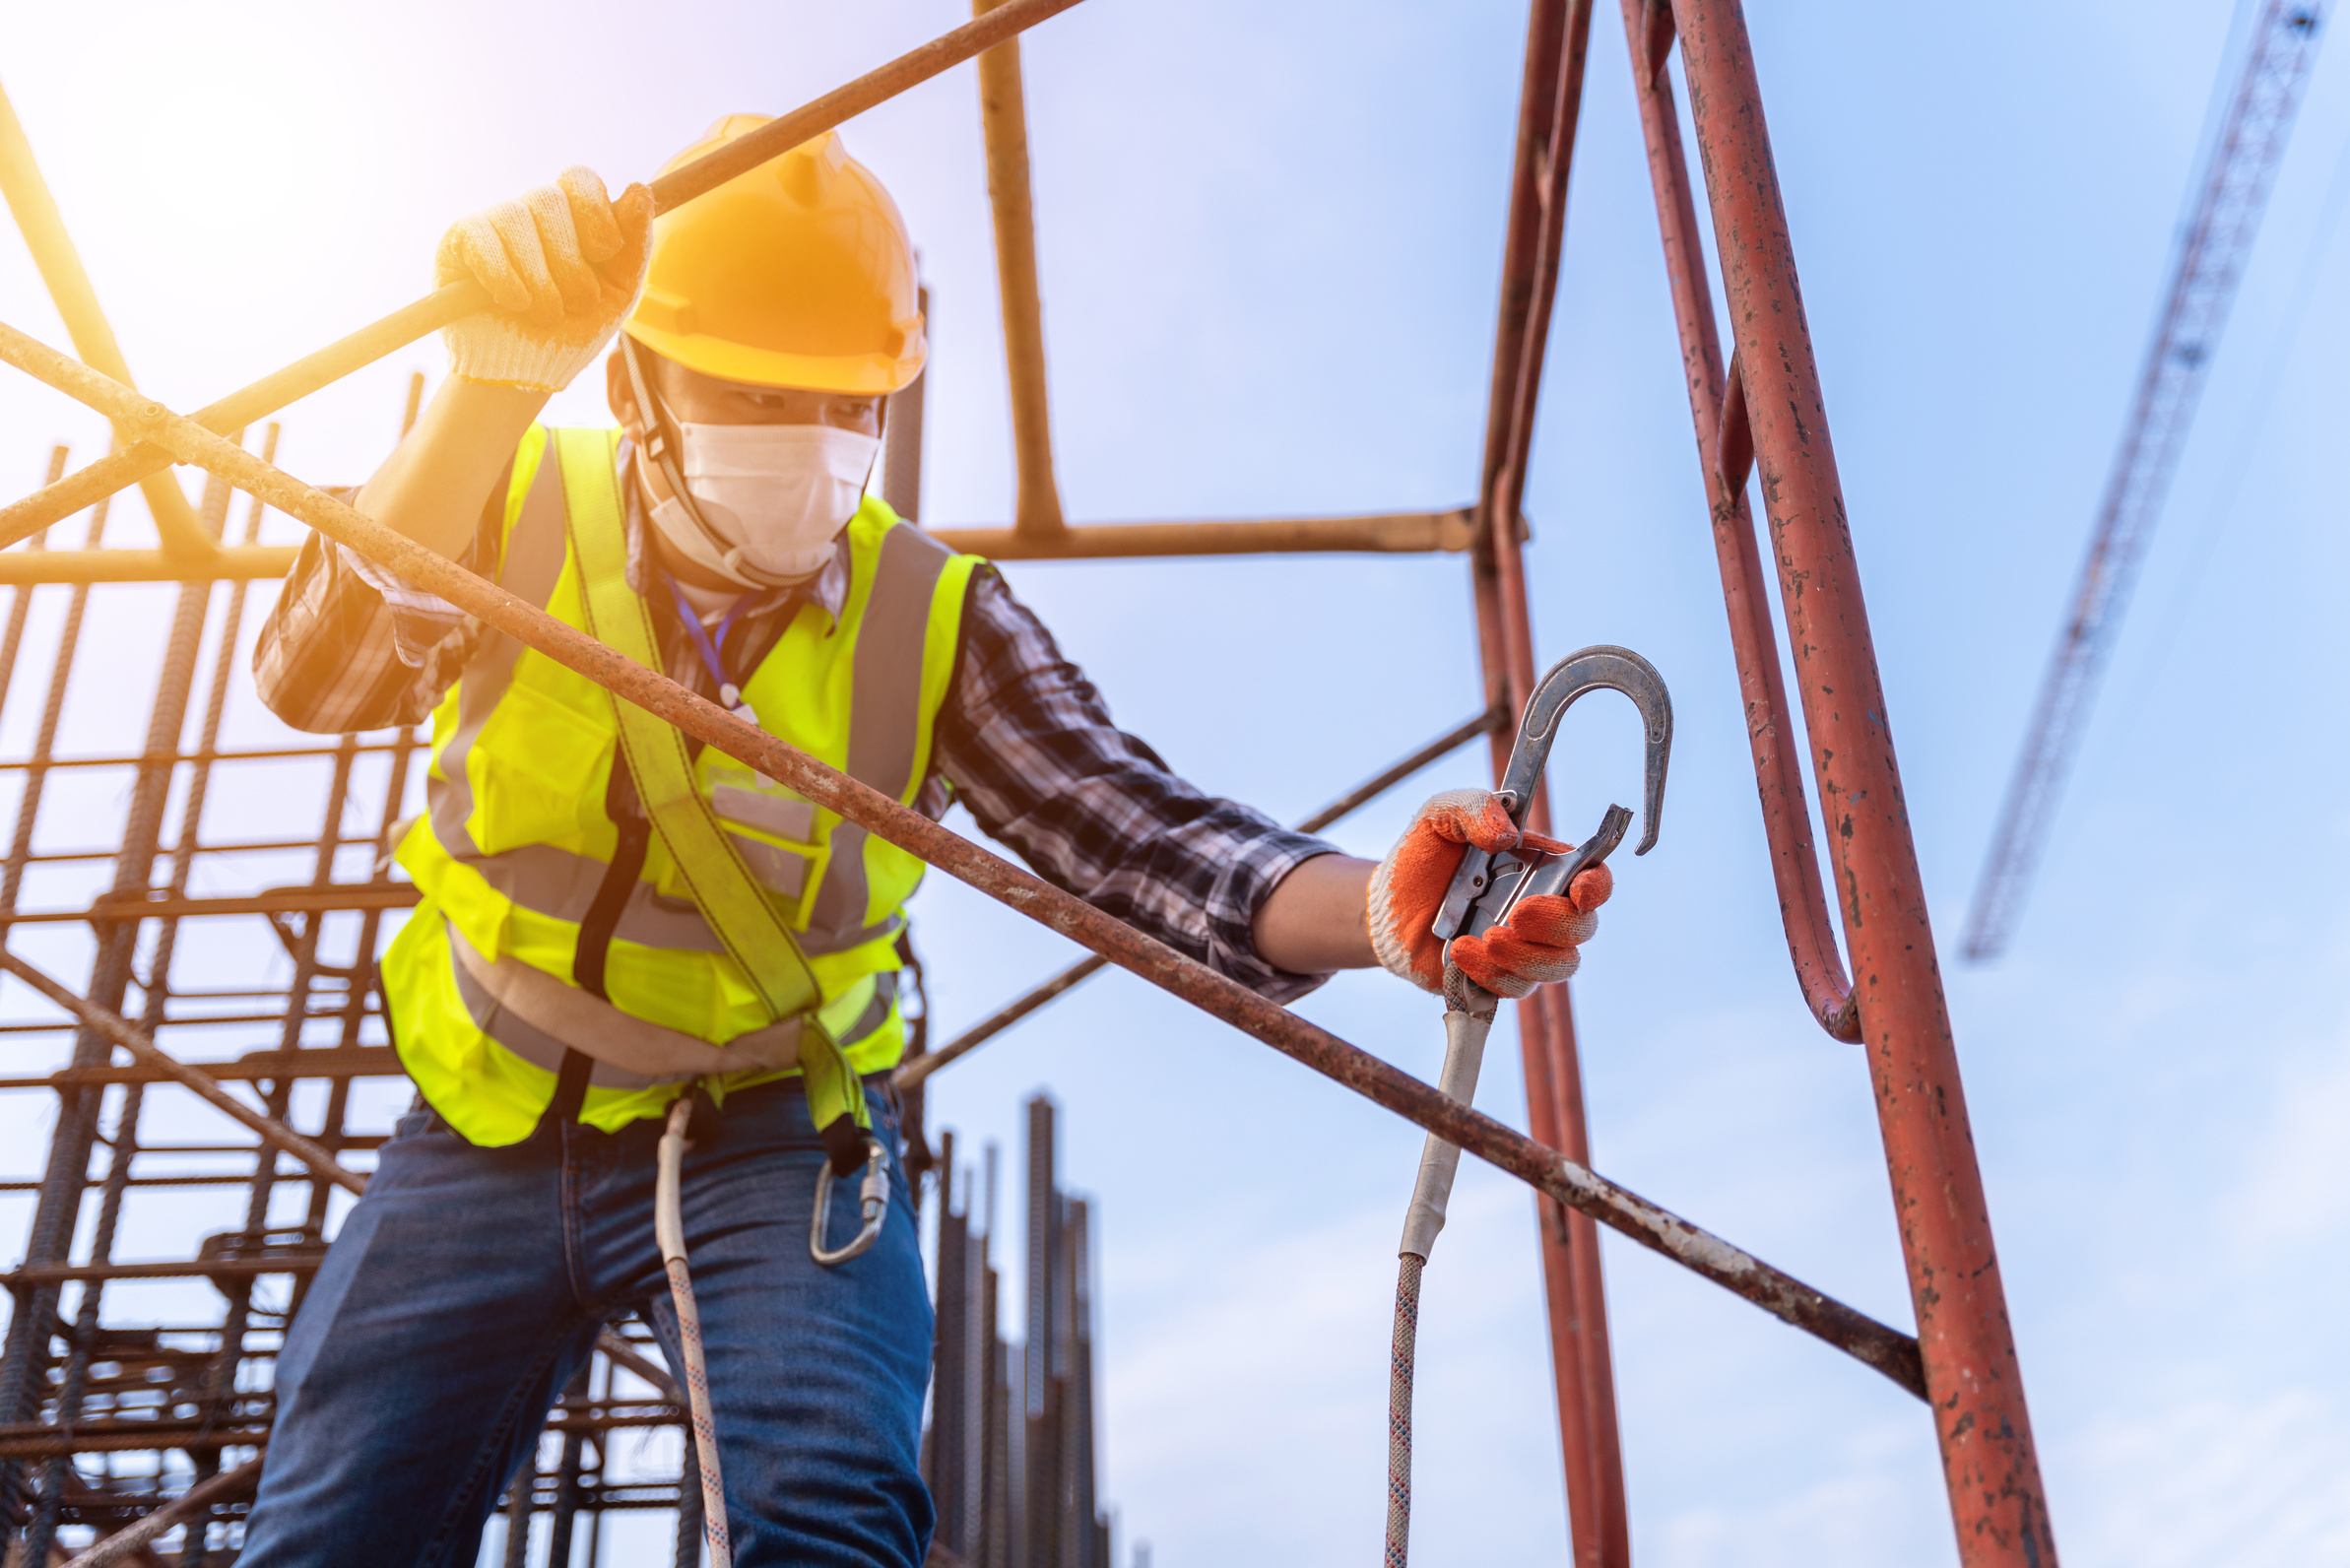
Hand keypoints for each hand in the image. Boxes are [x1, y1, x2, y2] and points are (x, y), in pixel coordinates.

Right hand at [435, 167, 653, 393]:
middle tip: (576, 302)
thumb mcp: (618, 292)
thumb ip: (635, 243)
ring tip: (545, 314)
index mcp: (571, 217)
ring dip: (540, 278)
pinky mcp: (458, 241)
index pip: (579, 180)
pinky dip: (504, 276)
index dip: (595, 211)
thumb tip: (638, 189)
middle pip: (549, 199)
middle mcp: (530, 212)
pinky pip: (481, 238)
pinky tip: (514, 303)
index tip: (604, 253)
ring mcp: (492, 223)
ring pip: (515, 218)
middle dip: (570, 260)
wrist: (528, 371)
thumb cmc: (573, 328)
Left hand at [1366, 788, 1610, 997]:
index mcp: (1543, 868)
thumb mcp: (1440, 816)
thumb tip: (1506, 834)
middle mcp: (1543, 910)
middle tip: (1516, 914)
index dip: (1598, 886)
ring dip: (1527, 956)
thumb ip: (1473, 807)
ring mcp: (1524, 948)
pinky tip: (1460, 952)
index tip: (1580, 890)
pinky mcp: (1499, 978)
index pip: (1593, 879)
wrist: (1386, 905)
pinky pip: (1516, 988)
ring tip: (1486, 937)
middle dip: (1556, 924)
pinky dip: (1493, 974)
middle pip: (1582, 928)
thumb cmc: (1423, 857)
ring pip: (1558, 966)